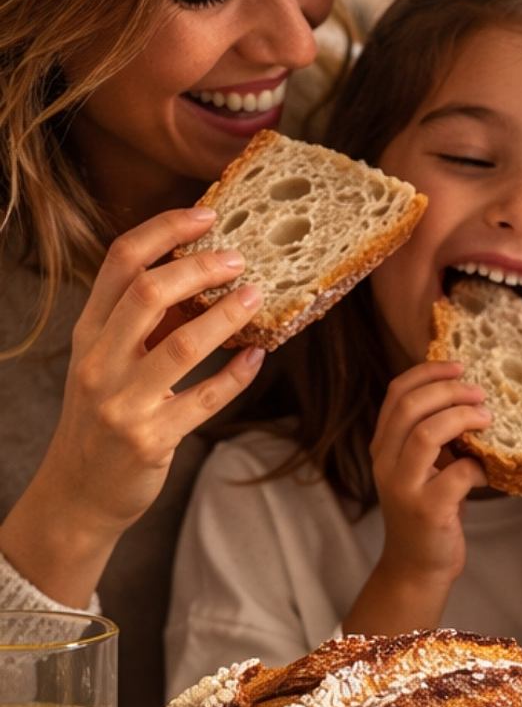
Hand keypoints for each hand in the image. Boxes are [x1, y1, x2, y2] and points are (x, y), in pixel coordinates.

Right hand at [0, 206, 264, 605]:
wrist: (78, 492)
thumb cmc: (102, 417)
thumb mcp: (108, 362)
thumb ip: (144, 323)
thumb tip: (204, 277)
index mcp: (89, 332)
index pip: (121, 261)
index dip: (165, 229)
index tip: (205, 214)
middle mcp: (101, 361)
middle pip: (150, 292)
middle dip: (200, 267)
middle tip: (239, 258)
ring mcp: (123, 402)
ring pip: (181, 344)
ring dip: (226, 316)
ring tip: (256, 297)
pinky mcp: (151, 439)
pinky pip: (204, 399)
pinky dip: (236, 376)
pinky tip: (258, 358)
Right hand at [347, 361, 487, 634]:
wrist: (418, 567)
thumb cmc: (429, 511)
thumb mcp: (423, 468)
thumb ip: (434, 435)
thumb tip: (470, 394)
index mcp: (383, 445)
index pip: (396, 392)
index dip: (428, 372)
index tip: (460, 366)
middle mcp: (386, 462)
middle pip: (411, 406)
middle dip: (450, 390)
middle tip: (481, 391)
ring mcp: (403, 486)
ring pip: (428, 434)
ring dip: (463, 418)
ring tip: (488, 418)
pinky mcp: (427, 509)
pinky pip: (458, 474)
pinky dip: (479, 466)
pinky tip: (490, 471)